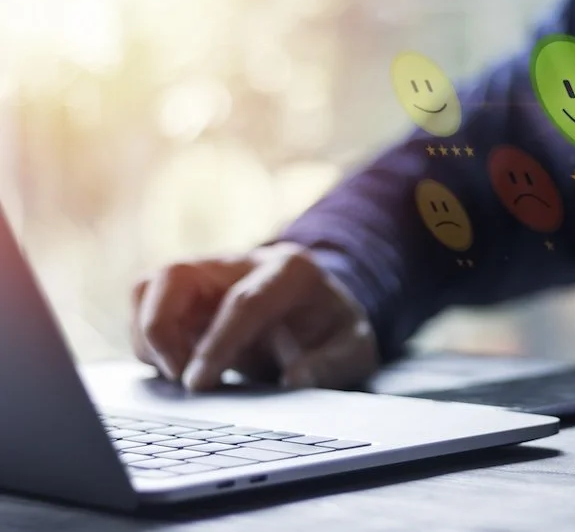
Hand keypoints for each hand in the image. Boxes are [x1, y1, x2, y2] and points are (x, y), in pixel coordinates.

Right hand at [131, 242, 378, 390]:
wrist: (323, 313)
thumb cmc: (335, 332)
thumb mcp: (355, 350)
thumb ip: (333, 364)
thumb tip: (296, 380)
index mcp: (292, 271)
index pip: (243, 302)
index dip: (217, 344)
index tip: (198, 384)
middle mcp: (243, 263)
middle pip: (177, 276)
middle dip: (161, 328)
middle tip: (177, 378)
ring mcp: (210, 274)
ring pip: (150, 286)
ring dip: (148, 335)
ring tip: (175, 376)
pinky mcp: (188, 294)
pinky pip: (145, 306)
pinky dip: (147, 340)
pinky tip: (173, 369)